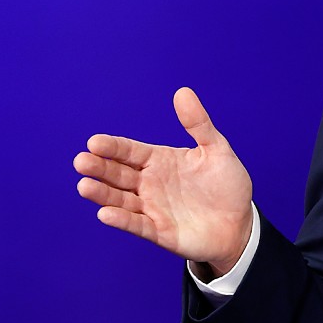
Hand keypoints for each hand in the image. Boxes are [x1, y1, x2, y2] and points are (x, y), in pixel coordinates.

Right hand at [73, 87, 253, 277]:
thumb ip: (198, 123)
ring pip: (120, 199)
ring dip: (102, 194)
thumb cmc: (227, 185)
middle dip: (99, 168)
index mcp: (160, 161)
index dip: (112, 147)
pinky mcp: (159, 231)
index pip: (130, 151)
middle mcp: (149, 183)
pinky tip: (105, 214)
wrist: (240, 223)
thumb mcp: (216, 150)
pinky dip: (121, 220)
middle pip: (118, 174)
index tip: (94, 142)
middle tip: (81, 161)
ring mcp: (152, 208)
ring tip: (84, 186)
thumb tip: (183, 91)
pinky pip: (137, 224)